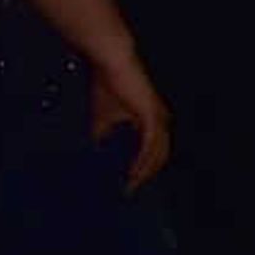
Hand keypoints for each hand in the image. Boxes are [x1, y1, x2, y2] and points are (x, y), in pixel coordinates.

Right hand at [90, 49, 171, 189]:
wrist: (111, 63)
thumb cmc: (107, 85)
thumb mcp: (102, 117)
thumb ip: (103, 136)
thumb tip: (95, 153)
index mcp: (150, 120)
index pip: (152, 150)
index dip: (143, 168)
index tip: (129, 183)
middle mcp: (159, 120)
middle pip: (158, 155)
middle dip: (145, 174)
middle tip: (130, 190)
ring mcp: (158, 118)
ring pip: (157, 153)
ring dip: (144, 171)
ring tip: (131, 185)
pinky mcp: (152, 115)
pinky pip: (150, 145)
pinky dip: (142, 161)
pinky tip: (133, 172)